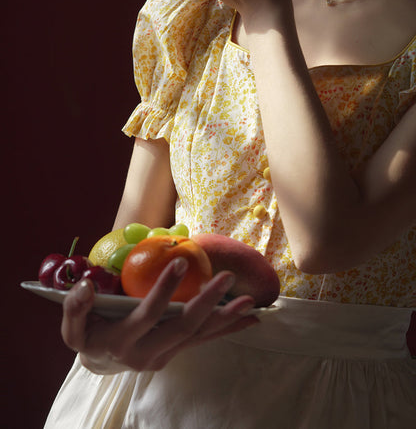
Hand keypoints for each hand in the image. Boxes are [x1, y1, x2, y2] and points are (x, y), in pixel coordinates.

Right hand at [61, 257, 258, 373]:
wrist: (100, 362)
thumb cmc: (88, 335)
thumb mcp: (72, 325)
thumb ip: (75, 307)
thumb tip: (85, 285)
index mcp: (122, 342)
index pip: (148, 314)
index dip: (164, 290)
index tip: (180, 261)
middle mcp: (146, 354)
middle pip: (182, 327)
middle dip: (207, 303)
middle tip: (228, 277)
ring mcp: (164, 356)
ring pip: (198, 337)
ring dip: (225, 319)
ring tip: (250, 303)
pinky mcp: (174, 354)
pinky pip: (203, 341)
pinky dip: (225, 330)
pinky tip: (249, 321)